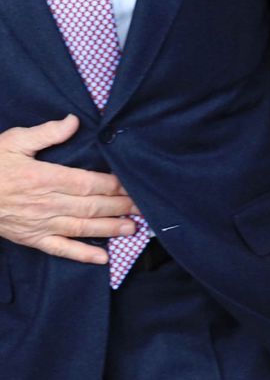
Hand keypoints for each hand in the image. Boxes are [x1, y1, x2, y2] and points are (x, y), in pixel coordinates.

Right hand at [0, 114, 138, 263]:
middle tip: (146, 206)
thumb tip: (74, 121)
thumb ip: (46, 133)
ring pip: (83, 228)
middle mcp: (46, 203)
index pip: (89, 183)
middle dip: (122, 206)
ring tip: (135, 228)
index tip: (134, 184)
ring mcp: (40, 223)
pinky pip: (61, 249)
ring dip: (111, 228)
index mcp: (45, 177)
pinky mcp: (31, 238)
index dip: (115, 185)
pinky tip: (103, 258)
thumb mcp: (13, 141)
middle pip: (92, 206)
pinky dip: (83, 255)